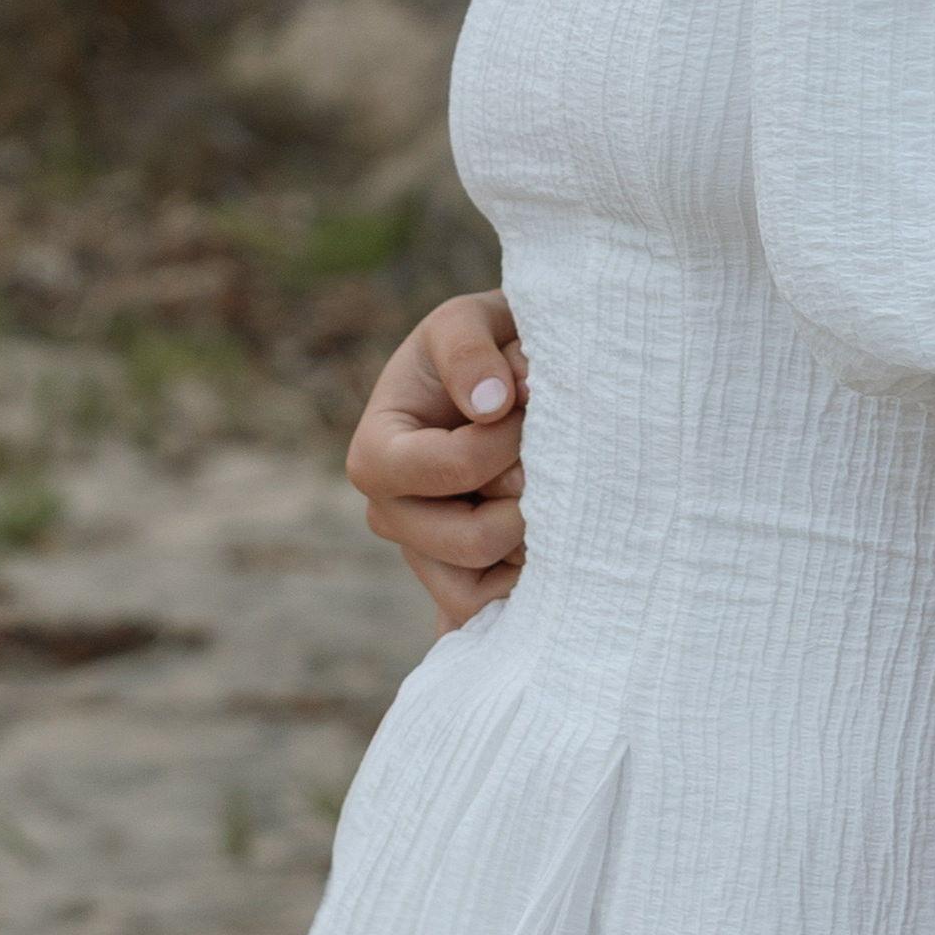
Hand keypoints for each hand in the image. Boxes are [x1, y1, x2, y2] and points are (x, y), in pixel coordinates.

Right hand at [346, 289, 530, 626]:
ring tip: (553, 487)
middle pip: (473, 541)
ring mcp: (425, 557)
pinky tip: (558, 543)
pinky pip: (495, 615)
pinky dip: (530, 586)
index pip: (447, 469)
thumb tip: (491, 404)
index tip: (531, 402)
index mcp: (376, 454)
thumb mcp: (467, 319)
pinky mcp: (460, 584)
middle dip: (529, 496)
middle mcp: (390, 514)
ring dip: (538, 538)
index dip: (503, 441)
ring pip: (488, 587)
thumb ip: (470, 348)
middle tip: (550, 454)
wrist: (501, 382)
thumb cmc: (480, 347)